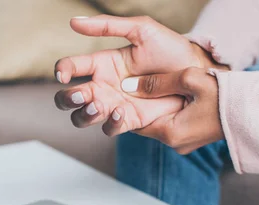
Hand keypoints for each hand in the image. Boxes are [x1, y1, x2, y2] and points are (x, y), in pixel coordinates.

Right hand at [54, 15, 227, 134]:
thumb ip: (108, 26)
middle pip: (69, 99)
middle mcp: (103, 87)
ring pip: (84, 118)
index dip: (62, 71)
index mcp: (102, 64)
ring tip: (99, 105)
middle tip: (83, 94)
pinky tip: (121, 112)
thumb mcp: (141, 30)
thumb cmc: (171, 49)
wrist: (195, 72)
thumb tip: (73, 22)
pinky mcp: (130, 121)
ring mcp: (114, 105)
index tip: (64, 73)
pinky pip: (110, 128)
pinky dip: (111, 123)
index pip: (71, 68)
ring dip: (85, 114)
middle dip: (68, 98)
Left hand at [114, 67, 224, 154]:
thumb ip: (157, 82)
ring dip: (156, 109)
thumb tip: (129, 85)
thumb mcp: (189, 79)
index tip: (122, 93)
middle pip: (146, 124)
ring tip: (155, 90)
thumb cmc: (225, 94)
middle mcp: (175, 144)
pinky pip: (173, 126)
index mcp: (170, 133)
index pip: (135, 123)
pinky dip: (169, 112)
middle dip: (141, 108)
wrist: (254, 110)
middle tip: (135, 88)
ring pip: (160, 124)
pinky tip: (173, 98)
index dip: (127, 108)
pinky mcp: (193, 139)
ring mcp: (185, 144)